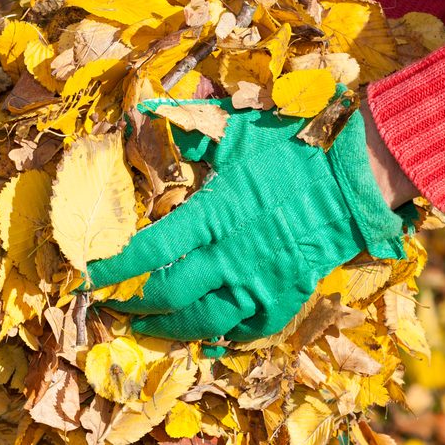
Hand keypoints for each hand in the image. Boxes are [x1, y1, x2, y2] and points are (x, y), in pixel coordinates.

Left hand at [86, 95, 416, 342]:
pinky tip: (206, 332)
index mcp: (214, 214)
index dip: (116, 268)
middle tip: (114, 306)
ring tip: (149, 326)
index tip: (91, 275)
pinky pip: (247, 331)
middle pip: (169, 295)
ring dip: (170, 327)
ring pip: (203, 322)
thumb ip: (190, 127)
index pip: (151, 250)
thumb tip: (148, 109)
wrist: (353, 181)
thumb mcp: (238, 131)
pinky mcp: (284, 299)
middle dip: (135, 305)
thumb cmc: (294, 151)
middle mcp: (231, 256)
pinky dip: (222, 335)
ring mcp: (259, 283)